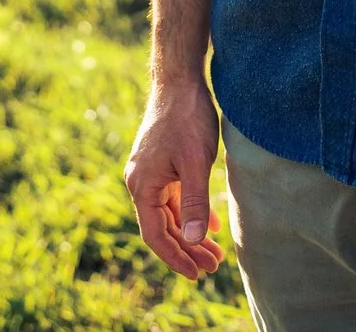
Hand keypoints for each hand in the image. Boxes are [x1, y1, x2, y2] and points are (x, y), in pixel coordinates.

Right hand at [124, 75, 226, 278]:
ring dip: (190, 233)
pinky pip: (174, 196)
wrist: (179, 80)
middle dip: (187, 249)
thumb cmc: (187, 118)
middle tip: (213, 267)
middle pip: (162, 227)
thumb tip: (191, 239)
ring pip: (169, 213)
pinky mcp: (161, 163)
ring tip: (215, 252)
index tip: (197, 274)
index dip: (176, 258)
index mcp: (142, 186)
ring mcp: (150, 172)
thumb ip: (194, 202)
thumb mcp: (196, 163)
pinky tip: (211, 224)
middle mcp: (140, 182)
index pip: (156, 235)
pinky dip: (190, 211)